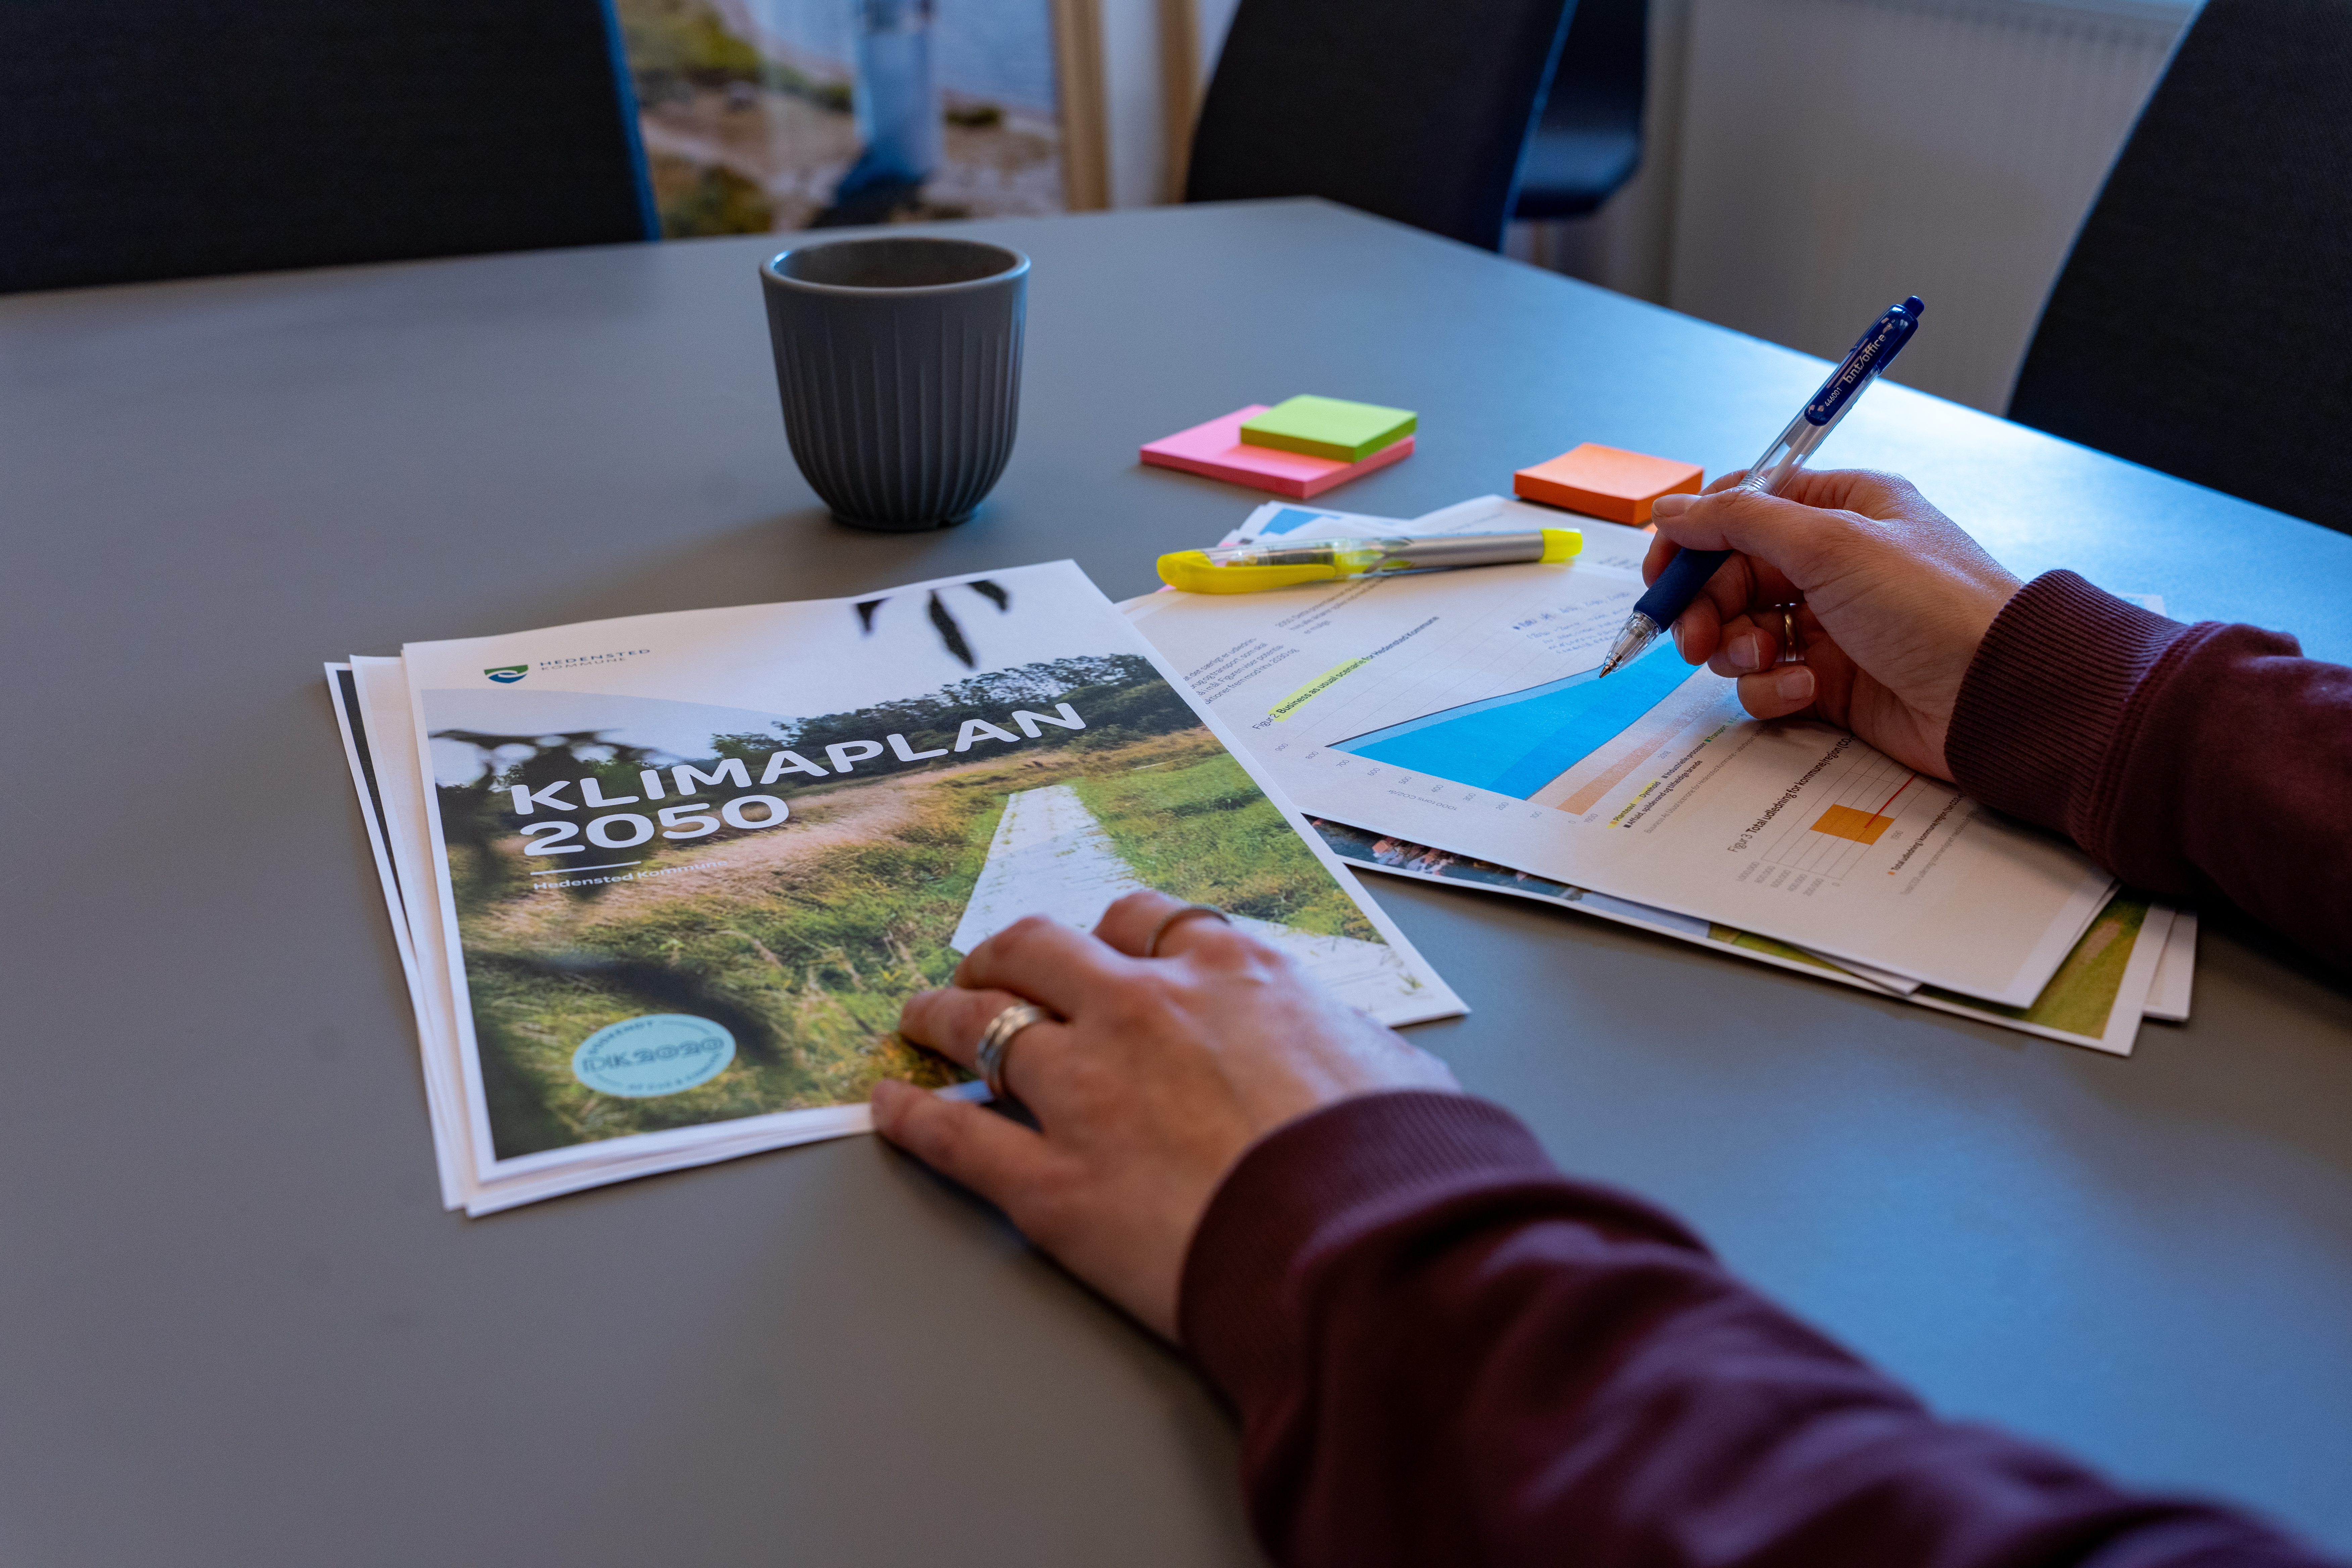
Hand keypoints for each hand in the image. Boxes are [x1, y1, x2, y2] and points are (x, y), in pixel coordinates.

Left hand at [870, 890, 1457, 1339]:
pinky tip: (889, 1107)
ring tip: (918, 1021)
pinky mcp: (1054, 1187)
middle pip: (1039, 951)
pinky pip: (956, 1140)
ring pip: (980, 1026)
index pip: (1140, 920)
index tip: (1092, 948)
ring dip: (940, 1017)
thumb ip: (1343, 1045)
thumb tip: (1355, 1059)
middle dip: (1002, 956)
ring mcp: (1089, 1093)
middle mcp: (1145, 1010)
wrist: (1369, 1247)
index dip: (1106, 933)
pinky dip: (911, 1119)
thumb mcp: (1391, 1066)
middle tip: (983, 970)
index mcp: (1229, 972)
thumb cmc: (1397, 1161)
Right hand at [1645, 470, 2020, 779]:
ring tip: (1766, 659)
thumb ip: (1740, 521)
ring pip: (1741, 631)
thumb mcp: (1830, 542)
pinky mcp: (1829, 682)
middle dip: (1707, 606)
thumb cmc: (1933, 606)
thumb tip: (1671, 508)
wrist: (1997, 696)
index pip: (1744, 510)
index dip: (1696, 539)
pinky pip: (1768, 680)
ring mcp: (1831, 624)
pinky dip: (1771, 688)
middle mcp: (1835, 564)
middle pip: (1732, 576)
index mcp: (1842, 510)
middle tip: (1694, 635)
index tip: (1664, 570)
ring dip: (1736, 648)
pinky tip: (1802, 690)